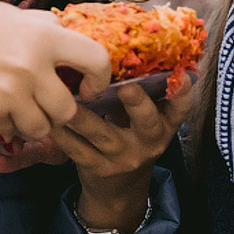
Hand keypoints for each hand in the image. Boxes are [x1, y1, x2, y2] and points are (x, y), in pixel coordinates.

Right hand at [0, 0, 111, 141]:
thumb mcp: (9, 14)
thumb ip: (43, 29)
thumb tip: (69, 38)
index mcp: (42, 36)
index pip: (96, 62)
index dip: (99, 79)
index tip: (88, 85)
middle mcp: (30, 68)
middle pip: (68, 109)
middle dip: (60, 109)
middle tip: (45, 99)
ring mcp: (7, 95)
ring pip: (41, 127)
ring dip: (34, 121)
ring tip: (16, 102)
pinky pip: (10, 130)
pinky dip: (5, 122)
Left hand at [59, 81, 196, 232]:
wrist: (119, 189)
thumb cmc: (131, 136)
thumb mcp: (145, 120)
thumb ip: (142, 92)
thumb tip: (127, 44)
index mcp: (164, 125)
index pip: (180, 109)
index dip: (184, 94)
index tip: (184, 77)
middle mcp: (148, 141)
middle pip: (147, 122)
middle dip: (138, 104)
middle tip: (127, 88)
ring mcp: (123, 156)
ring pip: (104, 135)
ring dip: (85, 118)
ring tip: (69, 101)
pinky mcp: (98, 167)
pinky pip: (77, 150)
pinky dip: (62, 134)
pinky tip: (49, 120)